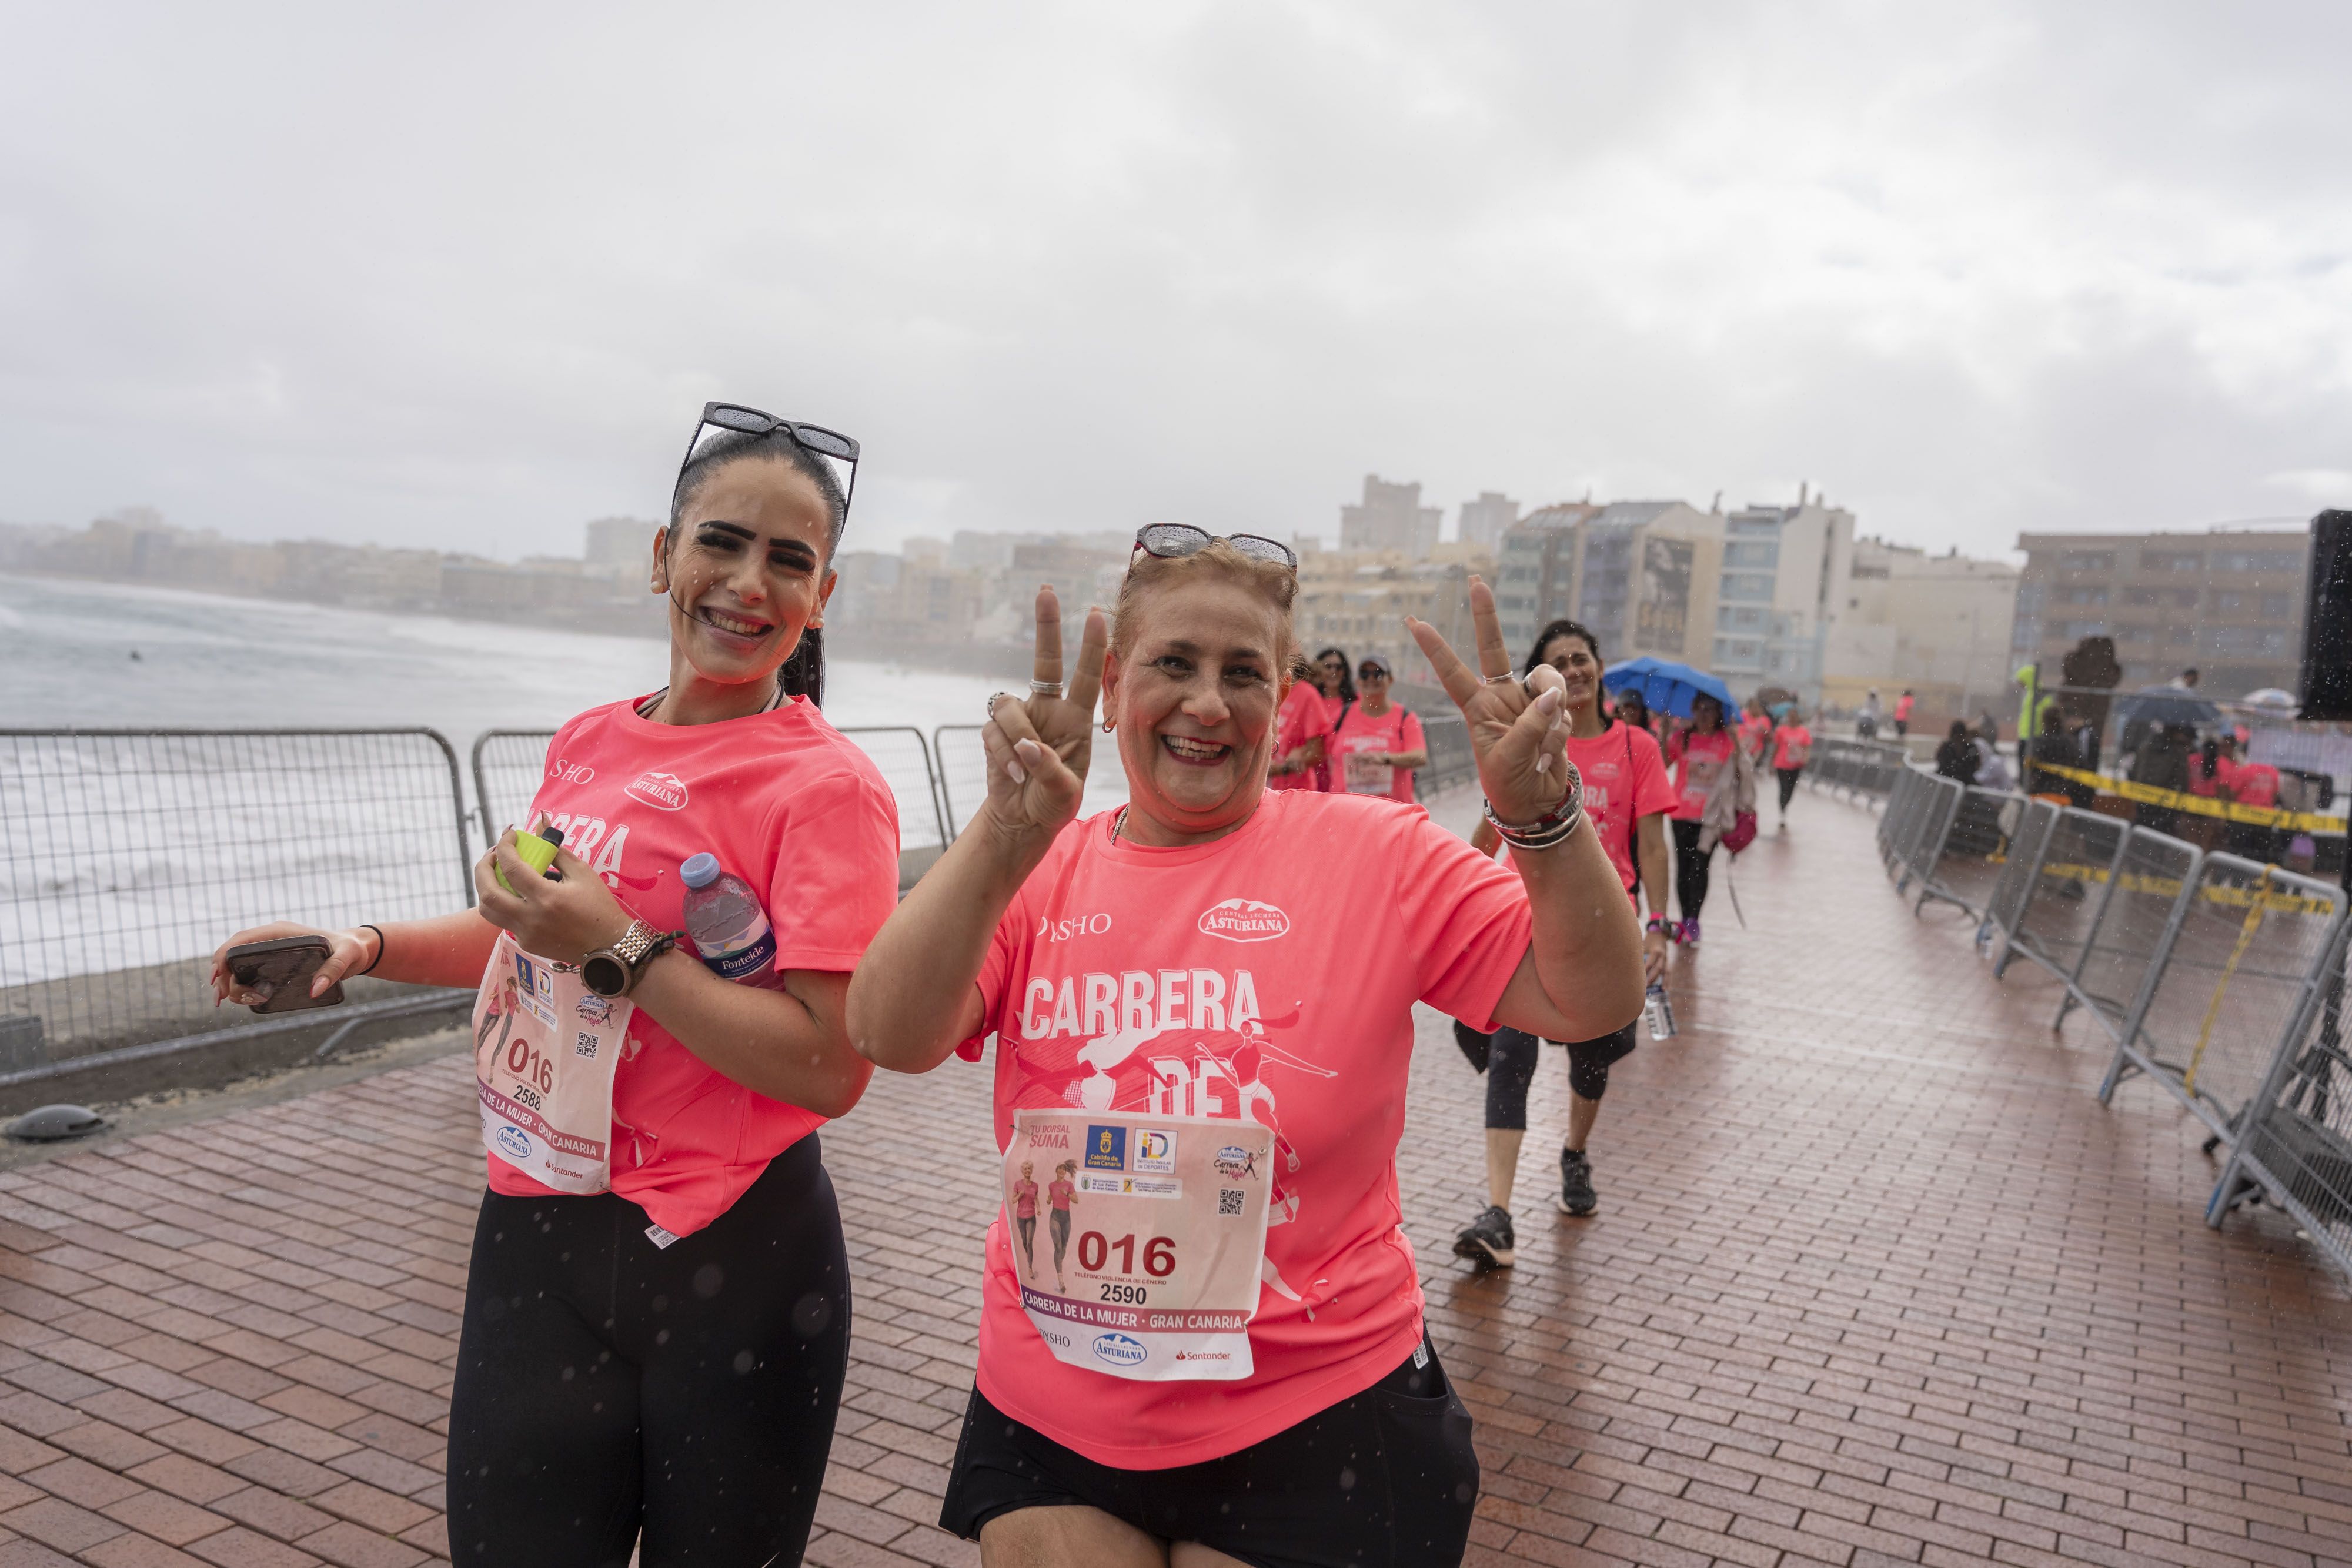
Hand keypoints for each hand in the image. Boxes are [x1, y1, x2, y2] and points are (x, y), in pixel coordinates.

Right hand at [209, 922, 374, 1005]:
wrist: (356, 950)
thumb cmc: (350, 949)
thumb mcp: (347, 957)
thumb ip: (333, 970)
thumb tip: (314, 990)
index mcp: (280, 932)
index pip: (241, 940)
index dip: (222, 956)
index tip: (216, 977)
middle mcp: (270, 940)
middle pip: (233, 956)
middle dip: (223, 978)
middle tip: (223, 1000)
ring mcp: (269, 953)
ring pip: (237, 968)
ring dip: (232, 985)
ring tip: (250, 1000)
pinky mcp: (273, 965)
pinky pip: (248, 974)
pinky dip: (241, 987)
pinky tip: (245, 998)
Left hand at [473, 828, 634, 963]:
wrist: (608, 944)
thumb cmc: (599, 906)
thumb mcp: (582, 873)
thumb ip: (557, 851)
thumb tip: (541, 826)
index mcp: (547, 897)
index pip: (512, 868)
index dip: (505, 846)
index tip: (509, 835)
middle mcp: (531, 918)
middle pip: (488, 892)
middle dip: (483, 867)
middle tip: (494, 854)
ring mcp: (525, 933)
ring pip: (487, 910)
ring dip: (486, 888)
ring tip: (496, 874)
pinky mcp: (526, 943)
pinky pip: (505, 920)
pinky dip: (505, 902)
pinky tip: (518, 893)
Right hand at [982, 586, 1107, 841]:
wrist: (1022, 820)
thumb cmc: (1052, 804)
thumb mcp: (1064, 793)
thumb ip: (1051, 769)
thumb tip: (1027, 746)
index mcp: (1076, 720)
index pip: (1086, 677)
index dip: (1091, 646)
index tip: (1096, 614)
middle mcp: (1048, 711)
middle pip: (1045, 661)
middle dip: (1046, 626)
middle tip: (1046, 592)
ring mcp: (1020, 719)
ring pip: (1008, 705)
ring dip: (1014, 736)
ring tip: (1023, 767)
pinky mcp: (994, 732)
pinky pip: (991, 731)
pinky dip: (1001, 754)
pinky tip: (1011, 774)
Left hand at [1407, 576, 1569, 825]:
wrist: (1535, 801)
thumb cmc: (1509, 783)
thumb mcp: (1510, 758)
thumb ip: (1530, 725)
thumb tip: (1552, 695)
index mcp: (1476, 707)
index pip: (1451, 672)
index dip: (1435, 647)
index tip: (1413, 621)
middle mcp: (1499, 695)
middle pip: (1493, 647)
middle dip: (1485, 615)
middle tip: (1475, 581)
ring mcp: (1527, 699)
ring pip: (1547, 681)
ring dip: (1551, 715)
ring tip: (1543, 748)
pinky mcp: (1552, 708)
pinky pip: (1563, 705)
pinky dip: (1559, 731)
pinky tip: (1550, 754)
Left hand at [1643, 929, 1668, 984]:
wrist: (1659, 933)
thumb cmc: (1648, 940)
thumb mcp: (1643, 945)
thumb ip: (1641, 955)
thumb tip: (1634, 968)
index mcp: (1656, 951)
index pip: (1650, 963)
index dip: (1645, 970)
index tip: (1639, 977)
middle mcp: (1663, 956)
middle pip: (1658, 968)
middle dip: (1653, 978)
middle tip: (1646, 986)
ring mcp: (1666, 959)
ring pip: (1667, 971)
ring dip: (1665, 981)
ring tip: (1663, 989)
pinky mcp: (1667, 962)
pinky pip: (1669, 971)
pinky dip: (1668, 979)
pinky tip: (1667, 987)